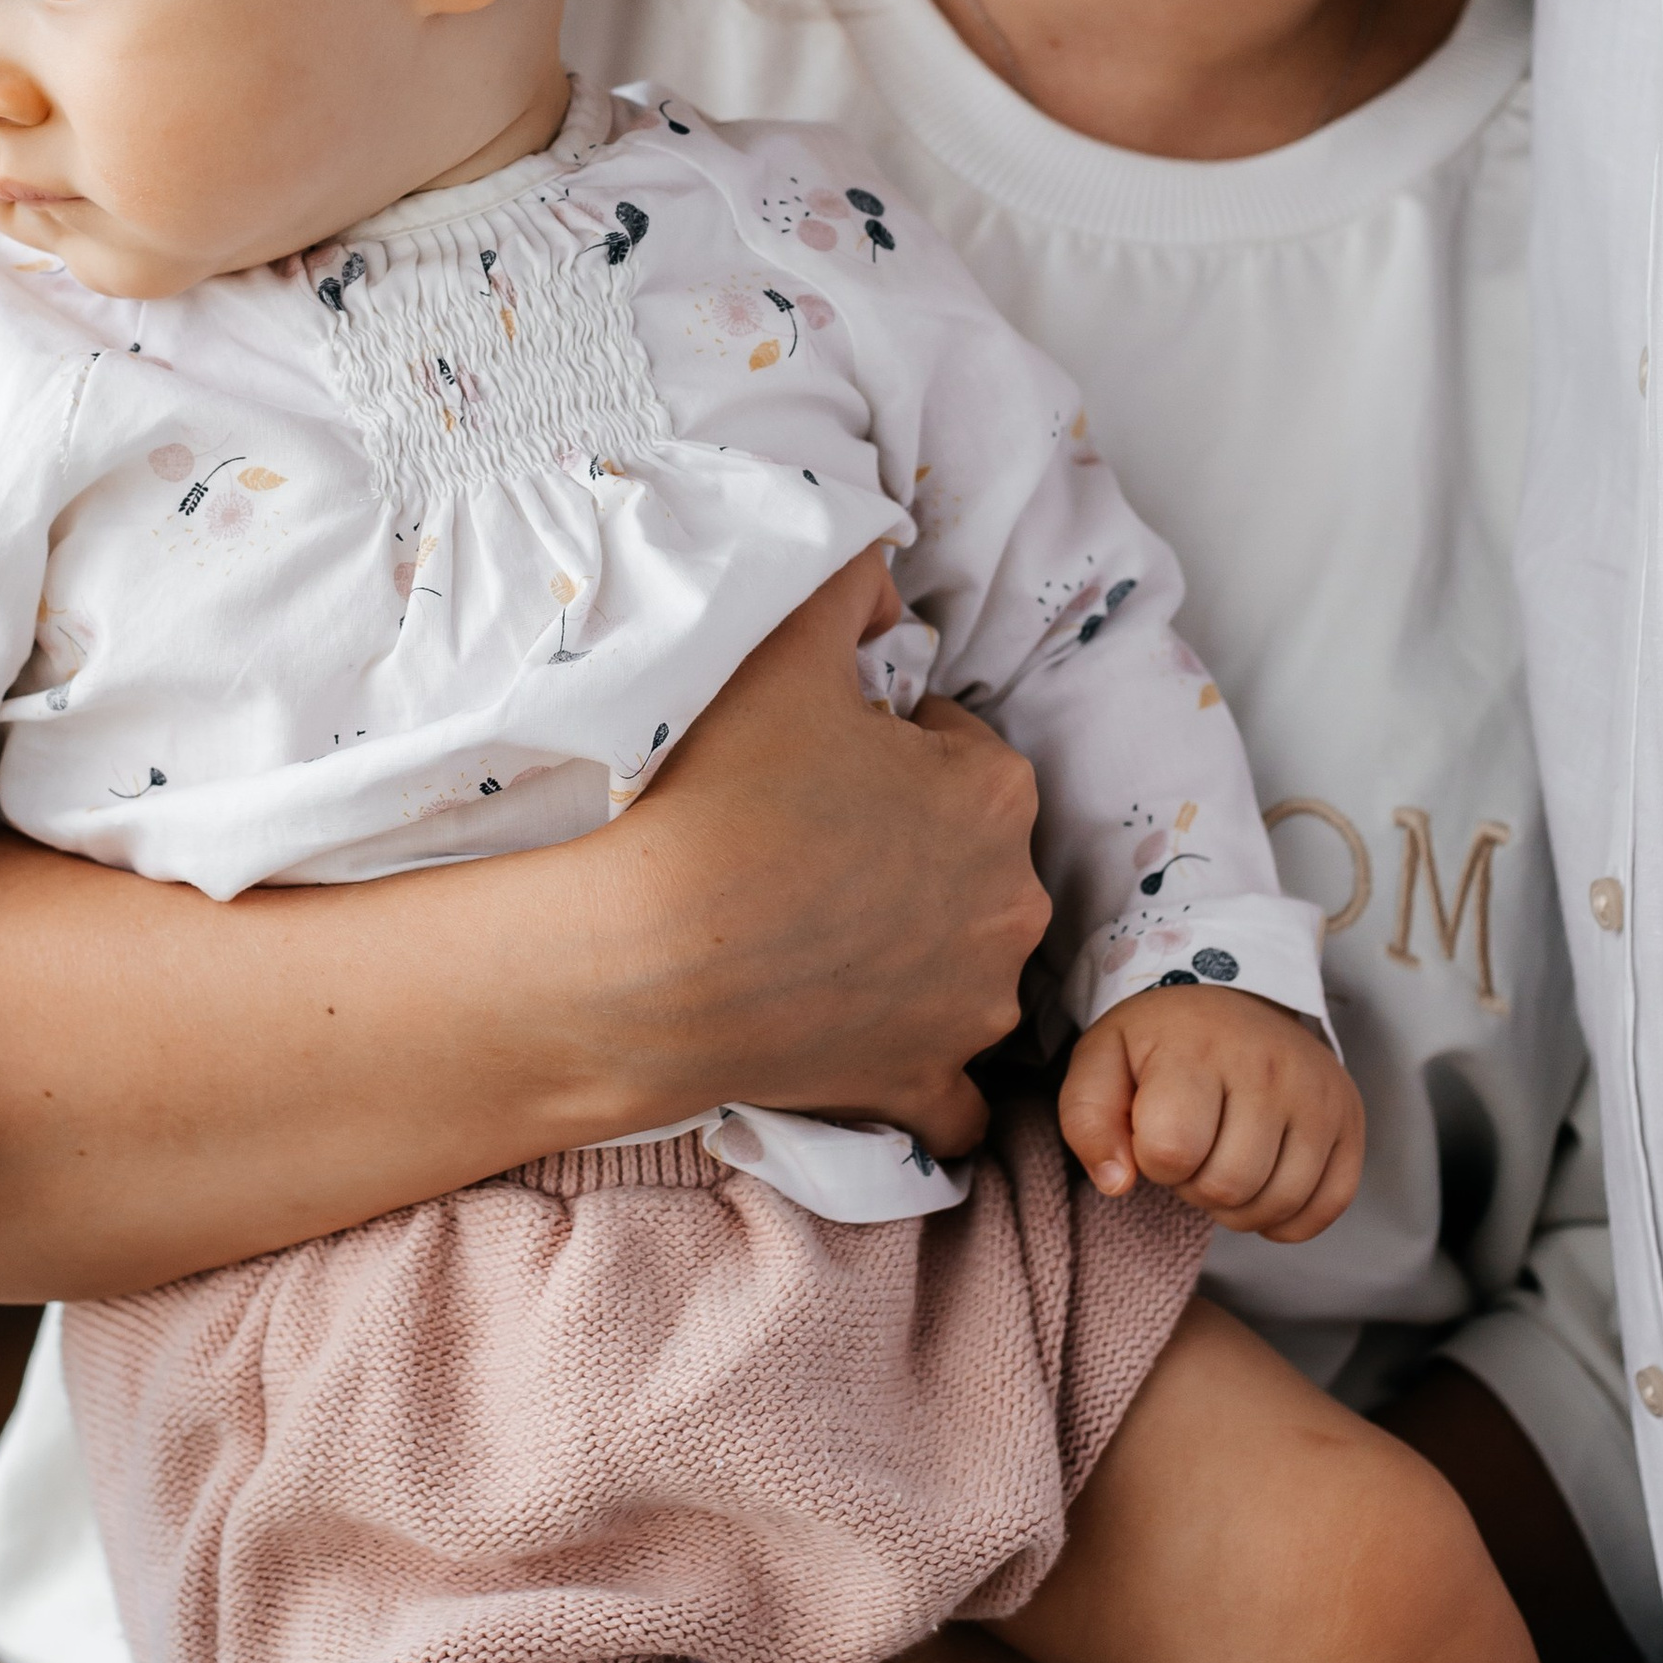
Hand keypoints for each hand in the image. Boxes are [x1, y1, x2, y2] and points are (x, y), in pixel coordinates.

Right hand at [611, 550, 1049, 1159]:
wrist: (650, 959)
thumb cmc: (720, 797)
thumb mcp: (783, 648)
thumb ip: (850, 582)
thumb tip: (886, 573)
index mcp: (996, 792)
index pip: (961, 748)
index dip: (894, 747)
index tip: (828, 761)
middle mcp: (1013, 902)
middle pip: (971, 853)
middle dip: (914, 842)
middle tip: (815, 839)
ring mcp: (972, 1004)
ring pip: (968, 960)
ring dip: (919, 944)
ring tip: (820, 926)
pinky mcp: (921, 1082)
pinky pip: (951, 1089)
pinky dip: (923, 1068)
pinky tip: (870, 1038)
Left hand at [1060, 986, 1362, 1242]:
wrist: (1233, 996)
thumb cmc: (1162, 1041)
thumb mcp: (1103, 1059)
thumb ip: (1087, 1120)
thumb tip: (1118, 1184)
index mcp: (1198, 1049)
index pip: (1170, 1152)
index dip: (1152, 1159)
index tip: (1154, 1129)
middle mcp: (1269, 1067)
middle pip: (1227, 1187)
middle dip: (1195, 1185)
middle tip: (1193, 1146)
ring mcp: (1318, 1093)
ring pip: (1277, 1204)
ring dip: (1239, 1205)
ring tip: (1224, 1159)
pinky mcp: (1349, 1117)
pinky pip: (1328, 1206)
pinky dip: (1290, 1216)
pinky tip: (1264, 1183)